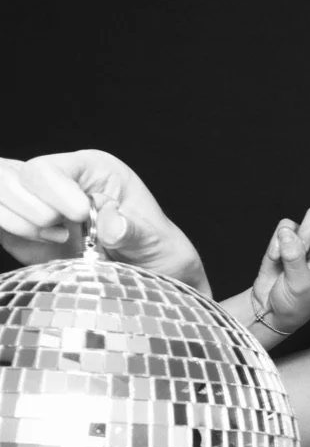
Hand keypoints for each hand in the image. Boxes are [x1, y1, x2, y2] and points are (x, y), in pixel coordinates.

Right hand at [0, 149, 207, 290]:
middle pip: (11, 176)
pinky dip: (11, 232)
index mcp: (92, 170)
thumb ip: (134, 231)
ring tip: (60, 239)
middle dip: (31, 209)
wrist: (154, 277)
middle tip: (65, 233)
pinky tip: (45, 246)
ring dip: (19, 223)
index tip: (79, 216)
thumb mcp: (157, 241)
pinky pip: (0, 222)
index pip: (48, 168)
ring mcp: (36, 204)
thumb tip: (111, 224)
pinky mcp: (23, 230)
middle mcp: (59, 181)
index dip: (53, 191)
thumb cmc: (158, 251)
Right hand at [250, 175, 309, 338]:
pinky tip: (276, 258)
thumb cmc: (294, 303)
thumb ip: (296, 260)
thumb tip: (291, 233)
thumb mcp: (301, 287)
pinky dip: (279, 242)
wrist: (271, 306)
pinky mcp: (291, 232)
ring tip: (290, 256)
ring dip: (304, 232)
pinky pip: (287, 225)